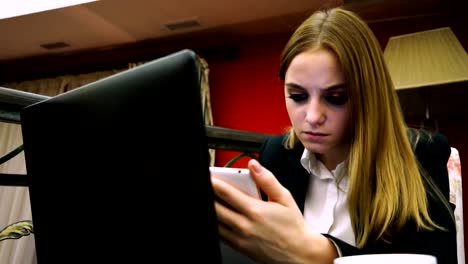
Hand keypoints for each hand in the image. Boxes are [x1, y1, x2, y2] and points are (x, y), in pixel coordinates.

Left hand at [211, 159, 337, 263]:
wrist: (299, 254)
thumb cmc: (293, 227)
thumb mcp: (284, 198)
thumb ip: (267, 180)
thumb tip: (254, 165)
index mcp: (255, 210)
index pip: (226, 193)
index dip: (213, 182)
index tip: (207, 176)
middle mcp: (244, 225)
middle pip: (215, 207)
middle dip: (207, 195)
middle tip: (205, 186)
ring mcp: (239, 238)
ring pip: (215, 221)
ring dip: (210, 209)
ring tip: (211, 199)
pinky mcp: (238, 247)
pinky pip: (219, 234)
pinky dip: (215, 223)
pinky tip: (219, 215)